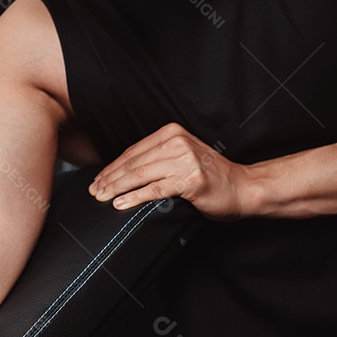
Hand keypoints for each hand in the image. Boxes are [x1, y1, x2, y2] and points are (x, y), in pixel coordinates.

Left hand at [87, 123, 250, 219]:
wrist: (243, 187)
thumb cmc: (210, 176)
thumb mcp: (181, 157)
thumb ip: (157, 157)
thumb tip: (122, 171)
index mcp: (172, 133)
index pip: (133, 151)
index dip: (112, 167)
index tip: (97, 179)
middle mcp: (177, 142)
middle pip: (133, 163)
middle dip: (109, 178)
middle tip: (94, 191)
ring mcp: (184, 160)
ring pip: (140, 175)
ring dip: (116, 188)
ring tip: (101, 197)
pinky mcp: (190, 179)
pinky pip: (154, 189)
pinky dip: (134, 197)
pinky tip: (120, 204)